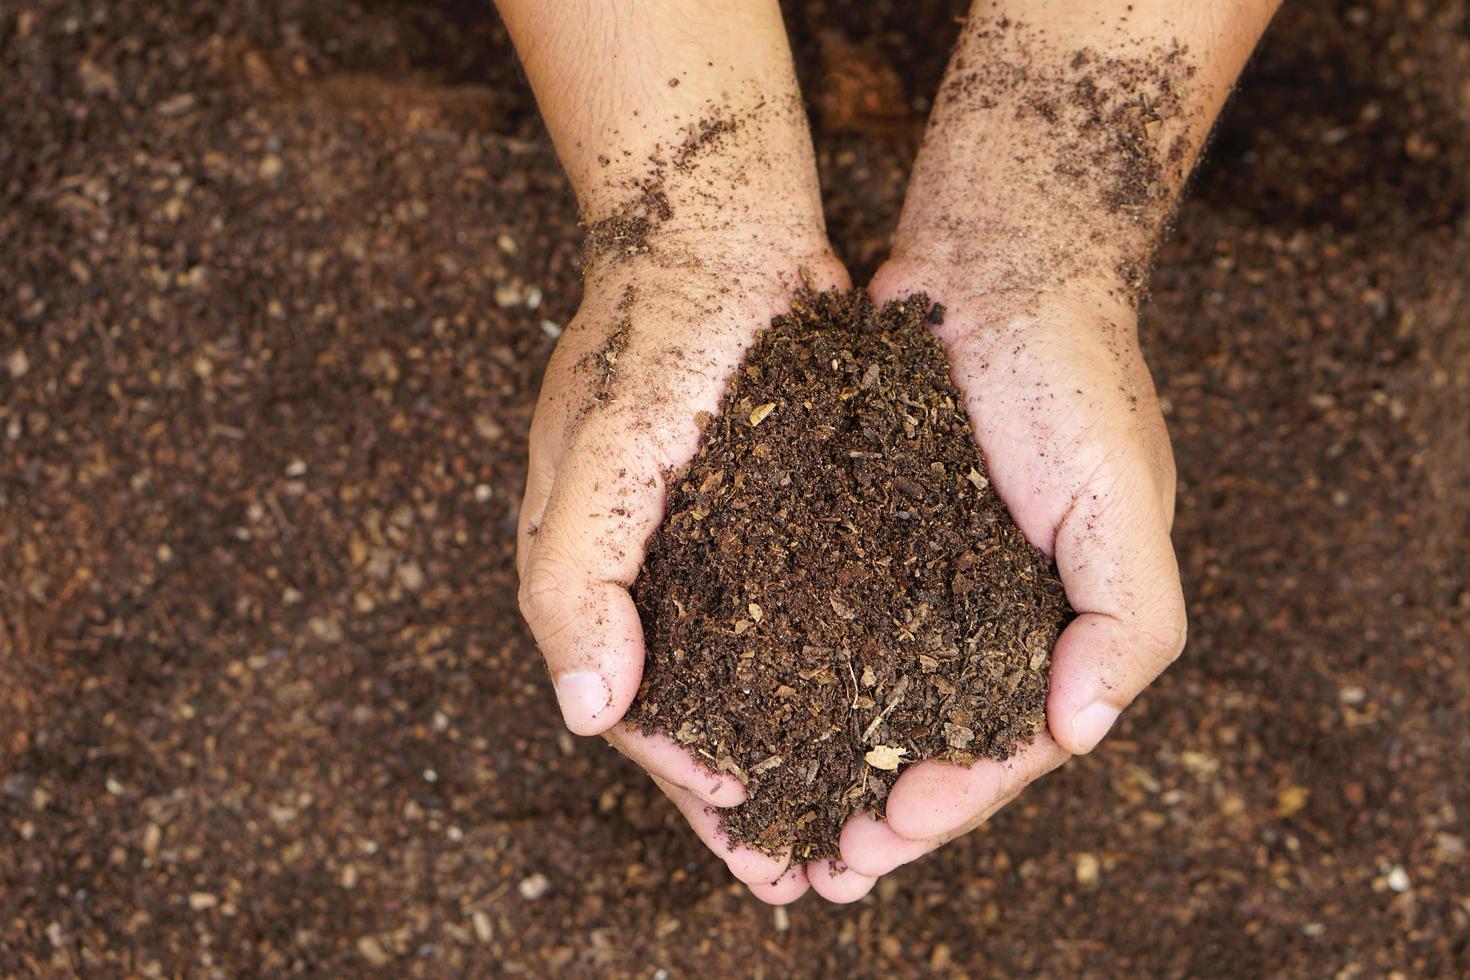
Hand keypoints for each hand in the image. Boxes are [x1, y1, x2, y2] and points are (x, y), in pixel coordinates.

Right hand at [516, 237, 849, 903]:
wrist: (721, 229)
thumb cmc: (648, 337)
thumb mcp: (595, 456)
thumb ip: (571, 581)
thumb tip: (584, 714)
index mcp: (602, 577)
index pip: (633, 708)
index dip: (685, 777)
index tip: (748, 828)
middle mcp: (664, 573)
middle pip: (704, 713)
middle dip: (745, 798)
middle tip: (802, 876)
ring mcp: (730, 545)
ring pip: (763, 678)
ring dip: (799, 754)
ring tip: (851, 824)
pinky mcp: (791, 511)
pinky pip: (814, 614)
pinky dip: (839, 674)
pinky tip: (888, 712)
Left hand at [828, 259, 1185, 880]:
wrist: (999, 261)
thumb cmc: (1074, 377)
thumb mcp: (1126, 497)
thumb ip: (1130, 619)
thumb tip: (1080, 735)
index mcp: (1054, 626)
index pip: (1003, 747)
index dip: (947, 806)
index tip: (878, 842)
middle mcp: (984, 613)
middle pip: (927, 740)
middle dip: (878, 810)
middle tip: (813, 868)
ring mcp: (917, 574)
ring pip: (868, 697)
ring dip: (826, 765)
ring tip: (770, 820)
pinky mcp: (856, 528)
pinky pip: (823, 621)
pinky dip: (792, 677)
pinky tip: (746, 714)